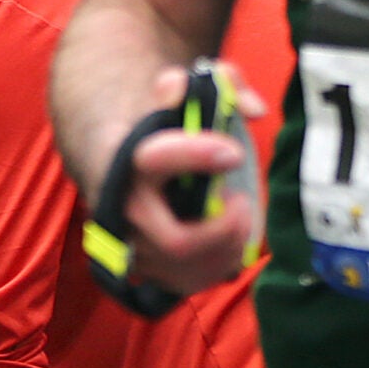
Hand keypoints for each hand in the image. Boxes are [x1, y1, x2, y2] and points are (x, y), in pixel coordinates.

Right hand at [104, 66, 262, 296]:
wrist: (117, 161)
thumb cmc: (165, 123)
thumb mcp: (191, 88)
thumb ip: (224, 84)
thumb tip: (251, 111)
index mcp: (134, 157)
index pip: (158, 159)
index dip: (197, 156)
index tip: (234, 151)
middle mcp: (126, 208)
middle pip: (176, 241)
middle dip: (223, 229)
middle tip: (241, 202)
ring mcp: (132, 243)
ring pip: (185, 267)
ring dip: (226, 246)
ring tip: (239, 216)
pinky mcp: (143, 266)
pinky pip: (185, 283)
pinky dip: (217, 265)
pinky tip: (230, 239)